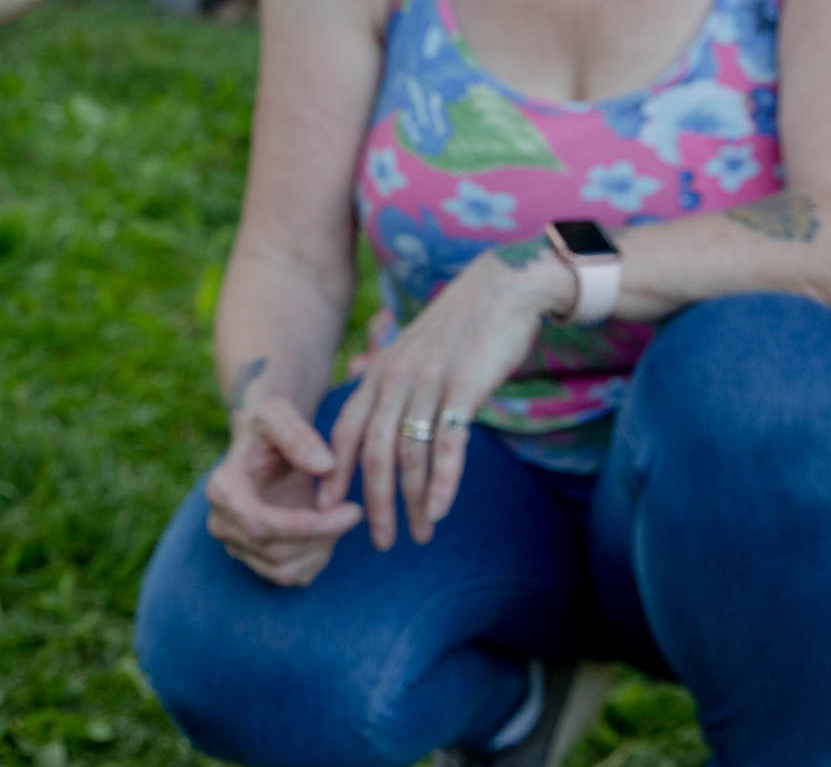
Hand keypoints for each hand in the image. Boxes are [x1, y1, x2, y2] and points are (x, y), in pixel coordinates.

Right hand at [203, 393, 361, 586]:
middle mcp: (221, 522)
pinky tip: (327, 533)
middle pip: (275, 551)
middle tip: (353, 512)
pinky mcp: (253, 559)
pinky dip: (314, 561)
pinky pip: (287, 577)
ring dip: (321, 550)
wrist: (264, 443)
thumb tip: (325, 466)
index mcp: (222, 488)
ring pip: (282, 569)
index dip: (309, 525)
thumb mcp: (279, 414)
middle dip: (323, 536)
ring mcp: (234, 544)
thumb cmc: (271, 426)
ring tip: (339, 517)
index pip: (261, 523)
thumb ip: (298, 435)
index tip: (353, 510)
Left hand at [323, 245, 568, 550]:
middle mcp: (395, 379)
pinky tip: (440, 510)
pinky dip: (442, 482)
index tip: (326, 509)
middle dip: (374, 502)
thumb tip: (356, 378)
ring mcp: (428, 384)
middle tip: (379, 541)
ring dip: (412, 501)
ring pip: (408, 454)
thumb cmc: (459, 325)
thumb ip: (386, 371)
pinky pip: (446, 445)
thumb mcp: (412, 347)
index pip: (345, 430)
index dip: (335, 472)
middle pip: (373, 452)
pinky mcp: (462, 389)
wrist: (503, 290)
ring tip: (420, 534)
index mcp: (379, 372)